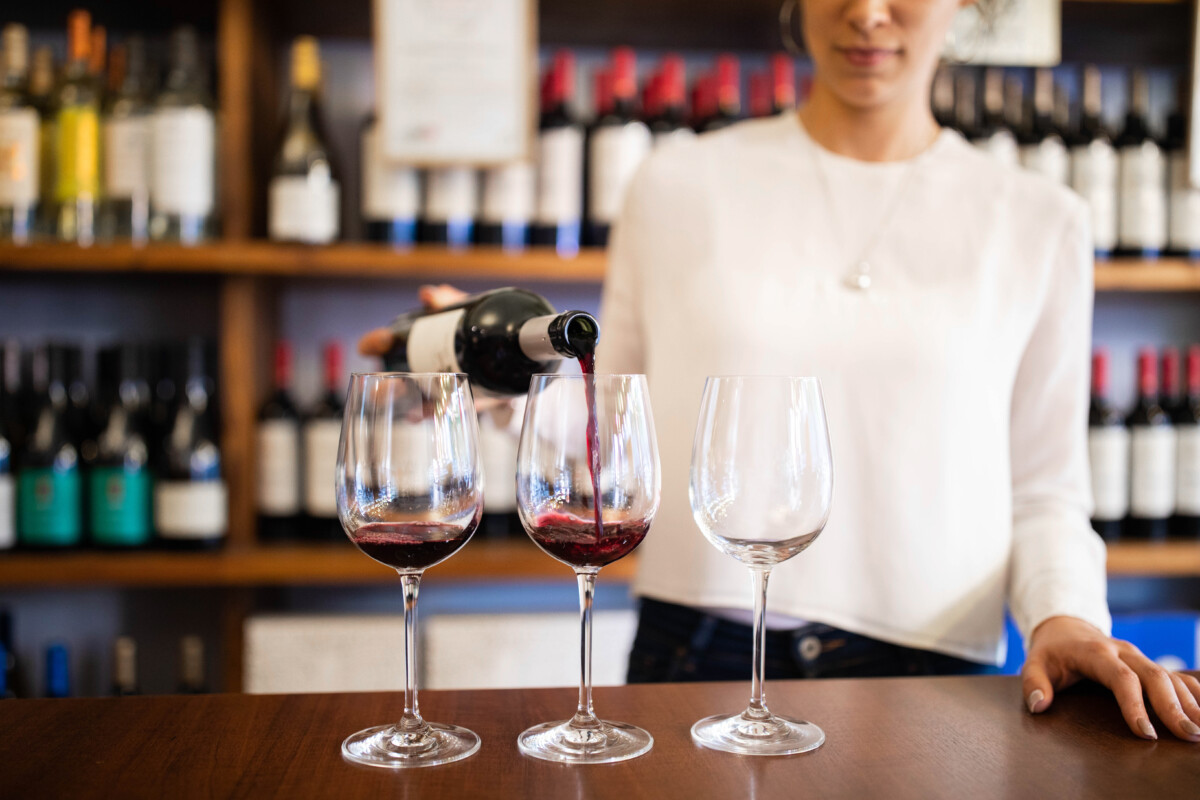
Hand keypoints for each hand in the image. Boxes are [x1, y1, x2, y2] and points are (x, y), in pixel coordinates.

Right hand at [356, 284, 514, 417]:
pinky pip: (442, 410)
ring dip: (399, 396)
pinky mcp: (464, 401)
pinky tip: (417, 415)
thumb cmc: (488, 332)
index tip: (372, 344)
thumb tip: (428, 294)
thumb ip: (450, 302)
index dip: (375, 342)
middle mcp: (428, 367)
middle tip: (379, 378)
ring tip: (394, 395)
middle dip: (383, 377)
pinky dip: (430, 412)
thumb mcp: (469, 314)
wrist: (520, 354)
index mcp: (425, 343)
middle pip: (395, 374)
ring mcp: (443, 385)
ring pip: (413, 394)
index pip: (390, 343)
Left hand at [1021, 615, 1199, 741]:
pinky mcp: (1148, 663)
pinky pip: (1176, 676)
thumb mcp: (1033, 662)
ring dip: (1188, 703)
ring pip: (1170, 676)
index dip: (1135, 705)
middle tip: (1188, 735)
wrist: (1066, 627)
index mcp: (1096, 651)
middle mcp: (1124, 651)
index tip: (1145, 734)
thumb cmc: (1051, 652)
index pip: (1121, 678)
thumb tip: (1039, 705)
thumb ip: (1033, 683)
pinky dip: (1193, 693)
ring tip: (1198, 731)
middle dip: (1173, 707)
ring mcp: (1139, 656)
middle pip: (1154, 676)